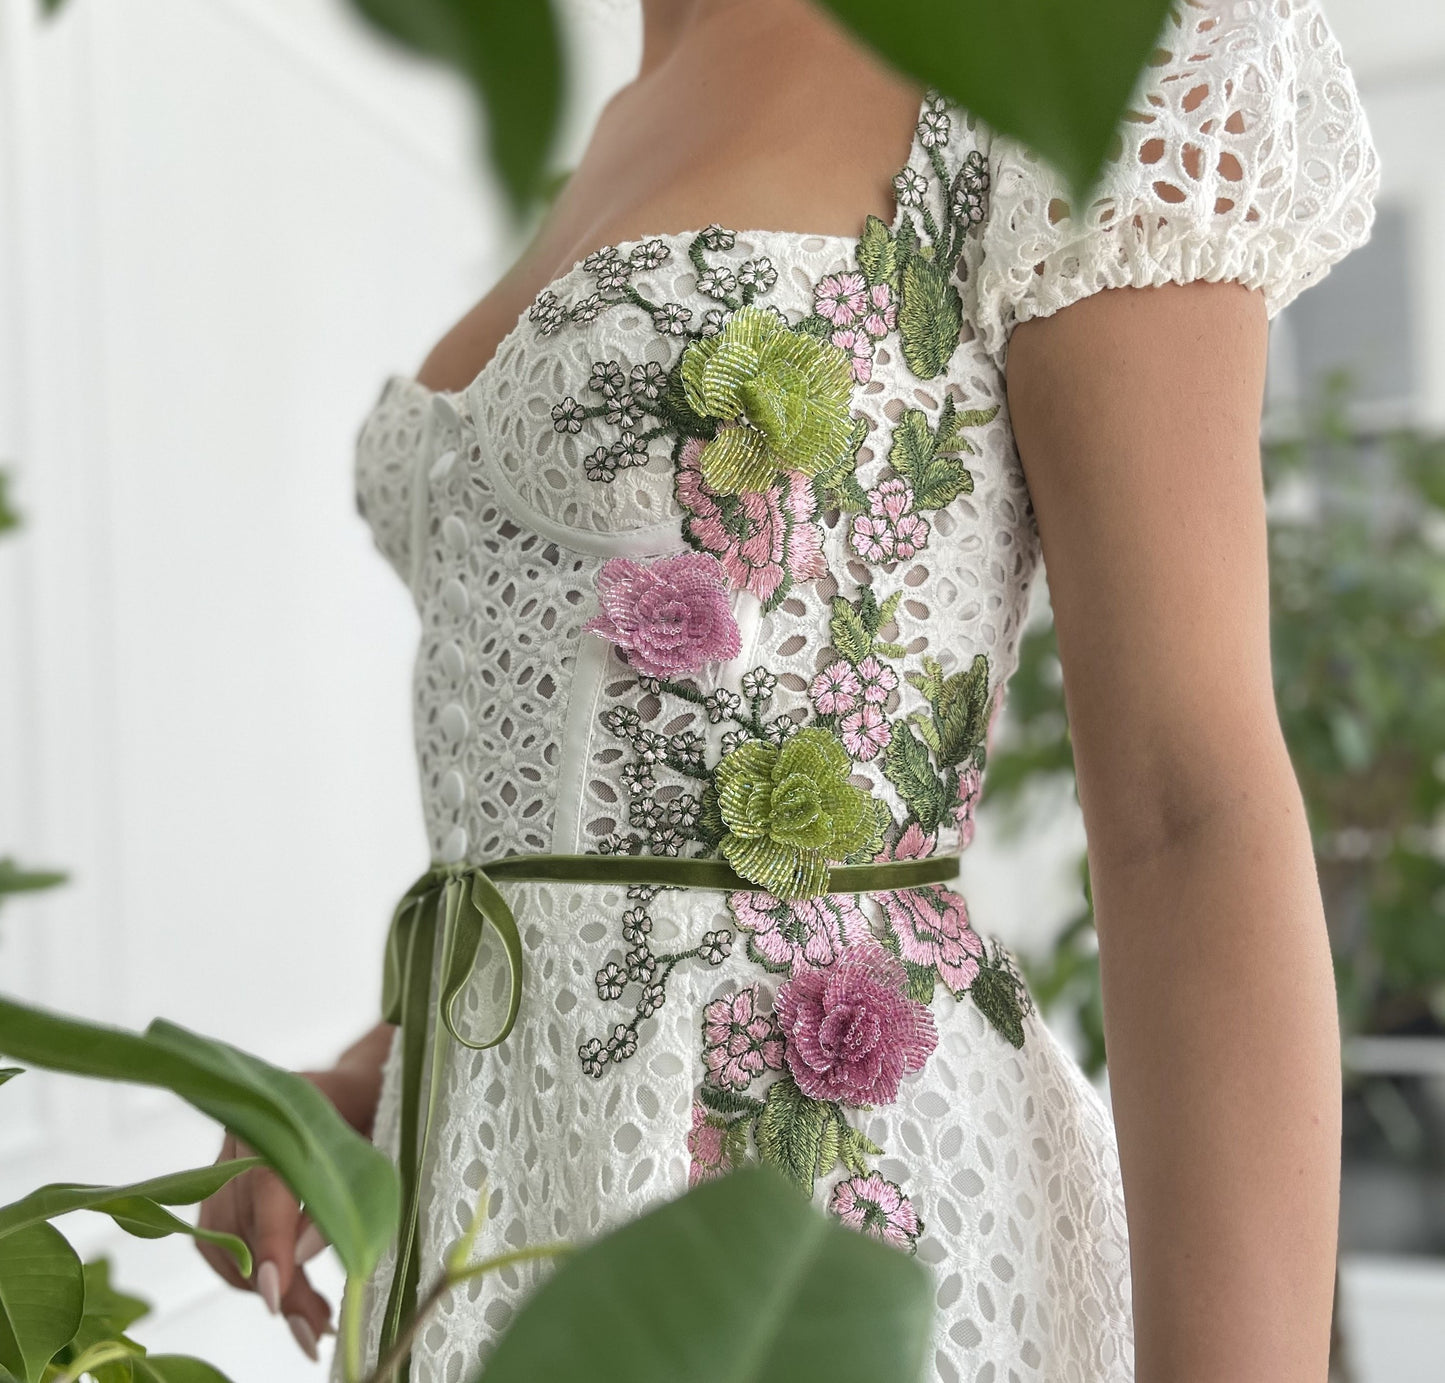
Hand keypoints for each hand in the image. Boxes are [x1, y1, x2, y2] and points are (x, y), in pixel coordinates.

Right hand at [196, 1026, 393, 1361]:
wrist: (356, 1085)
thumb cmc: (378, 1109)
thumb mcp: (382, 1139)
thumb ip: (349, 1190)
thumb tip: (305, 1253)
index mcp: (289, 1105)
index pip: (266, 1181)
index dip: (269, 1241)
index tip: (276, 1294)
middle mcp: (245, 1129)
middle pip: (243, 1221)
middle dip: (278, 1284)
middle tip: (316, 1329)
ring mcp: (224, 1154)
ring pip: (221, 1238)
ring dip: (260, 1286)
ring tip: (308, 1317)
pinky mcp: (217, 1179)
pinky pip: (214, 1238)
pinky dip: (244, 1272)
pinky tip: (282, 1289)